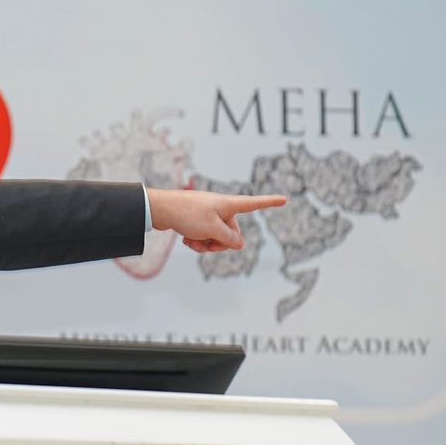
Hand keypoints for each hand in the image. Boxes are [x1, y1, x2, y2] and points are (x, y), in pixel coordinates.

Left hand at [146, 188, 285, 252]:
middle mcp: (221, 208)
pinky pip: (204, 236)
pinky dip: (197, 241)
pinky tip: (186, 241)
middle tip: (207, 244)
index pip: (254, 204)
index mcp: (228, 205)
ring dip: (206, 244)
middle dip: (221, 243)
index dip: (270, 203)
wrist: (159, 209)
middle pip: (233, 232)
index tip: (286, 199)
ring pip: (217, 237)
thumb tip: (239, 245)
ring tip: (193, 242)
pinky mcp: (197, 220)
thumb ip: (229, 239)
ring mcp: (208, 214)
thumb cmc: (187, 215)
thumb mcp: (212, 230)